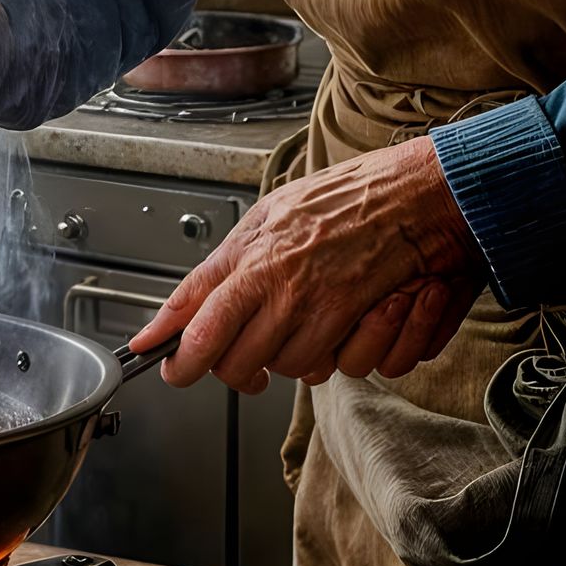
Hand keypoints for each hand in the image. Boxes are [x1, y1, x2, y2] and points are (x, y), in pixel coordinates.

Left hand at [127, 135, 484, 393]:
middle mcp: (274, 280)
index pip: (192, 308)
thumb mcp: (275, 211)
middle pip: (228, 359)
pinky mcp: (350, 322)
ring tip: (301, 334)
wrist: (416, 193)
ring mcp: (312, 304)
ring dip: (288, 362)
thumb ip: (235, 255)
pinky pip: (328, 369)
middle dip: (230, 371)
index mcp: (250, 250)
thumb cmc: (350, 197)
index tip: (150, 355)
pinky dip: (333, 360)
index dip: (168, 343)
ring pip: (280, 369)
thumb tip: (200, 293)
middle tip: (239, 366)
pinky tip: (338, 334)